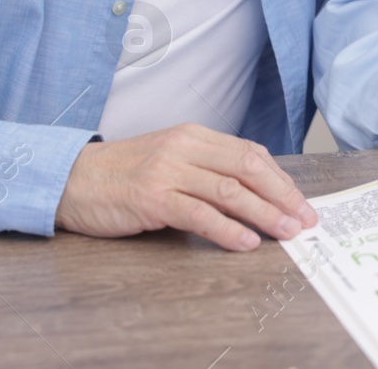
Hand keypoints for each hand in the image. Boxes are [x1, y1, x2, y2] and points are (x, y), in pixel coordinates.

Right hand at [55, 123, 318, 251]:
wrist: (72, 178)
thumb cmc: (124, 173)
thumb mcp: (170, 157)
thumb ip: (207, 166)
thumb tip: (255, 187)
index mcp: (193, 134)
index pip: (250, 153)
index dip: (280, 180)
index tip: (301, 202)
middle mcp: (184, 146)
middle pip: (247, 168)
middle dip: (282, 195)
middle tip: (304, 220)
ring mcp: (167, 170)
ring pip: (229, 190)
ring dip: (264, 213)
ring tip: (286, 232)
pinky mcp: (152, 197)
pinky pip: (198, 213)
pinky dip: (227, 229)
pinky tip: (245, 242)